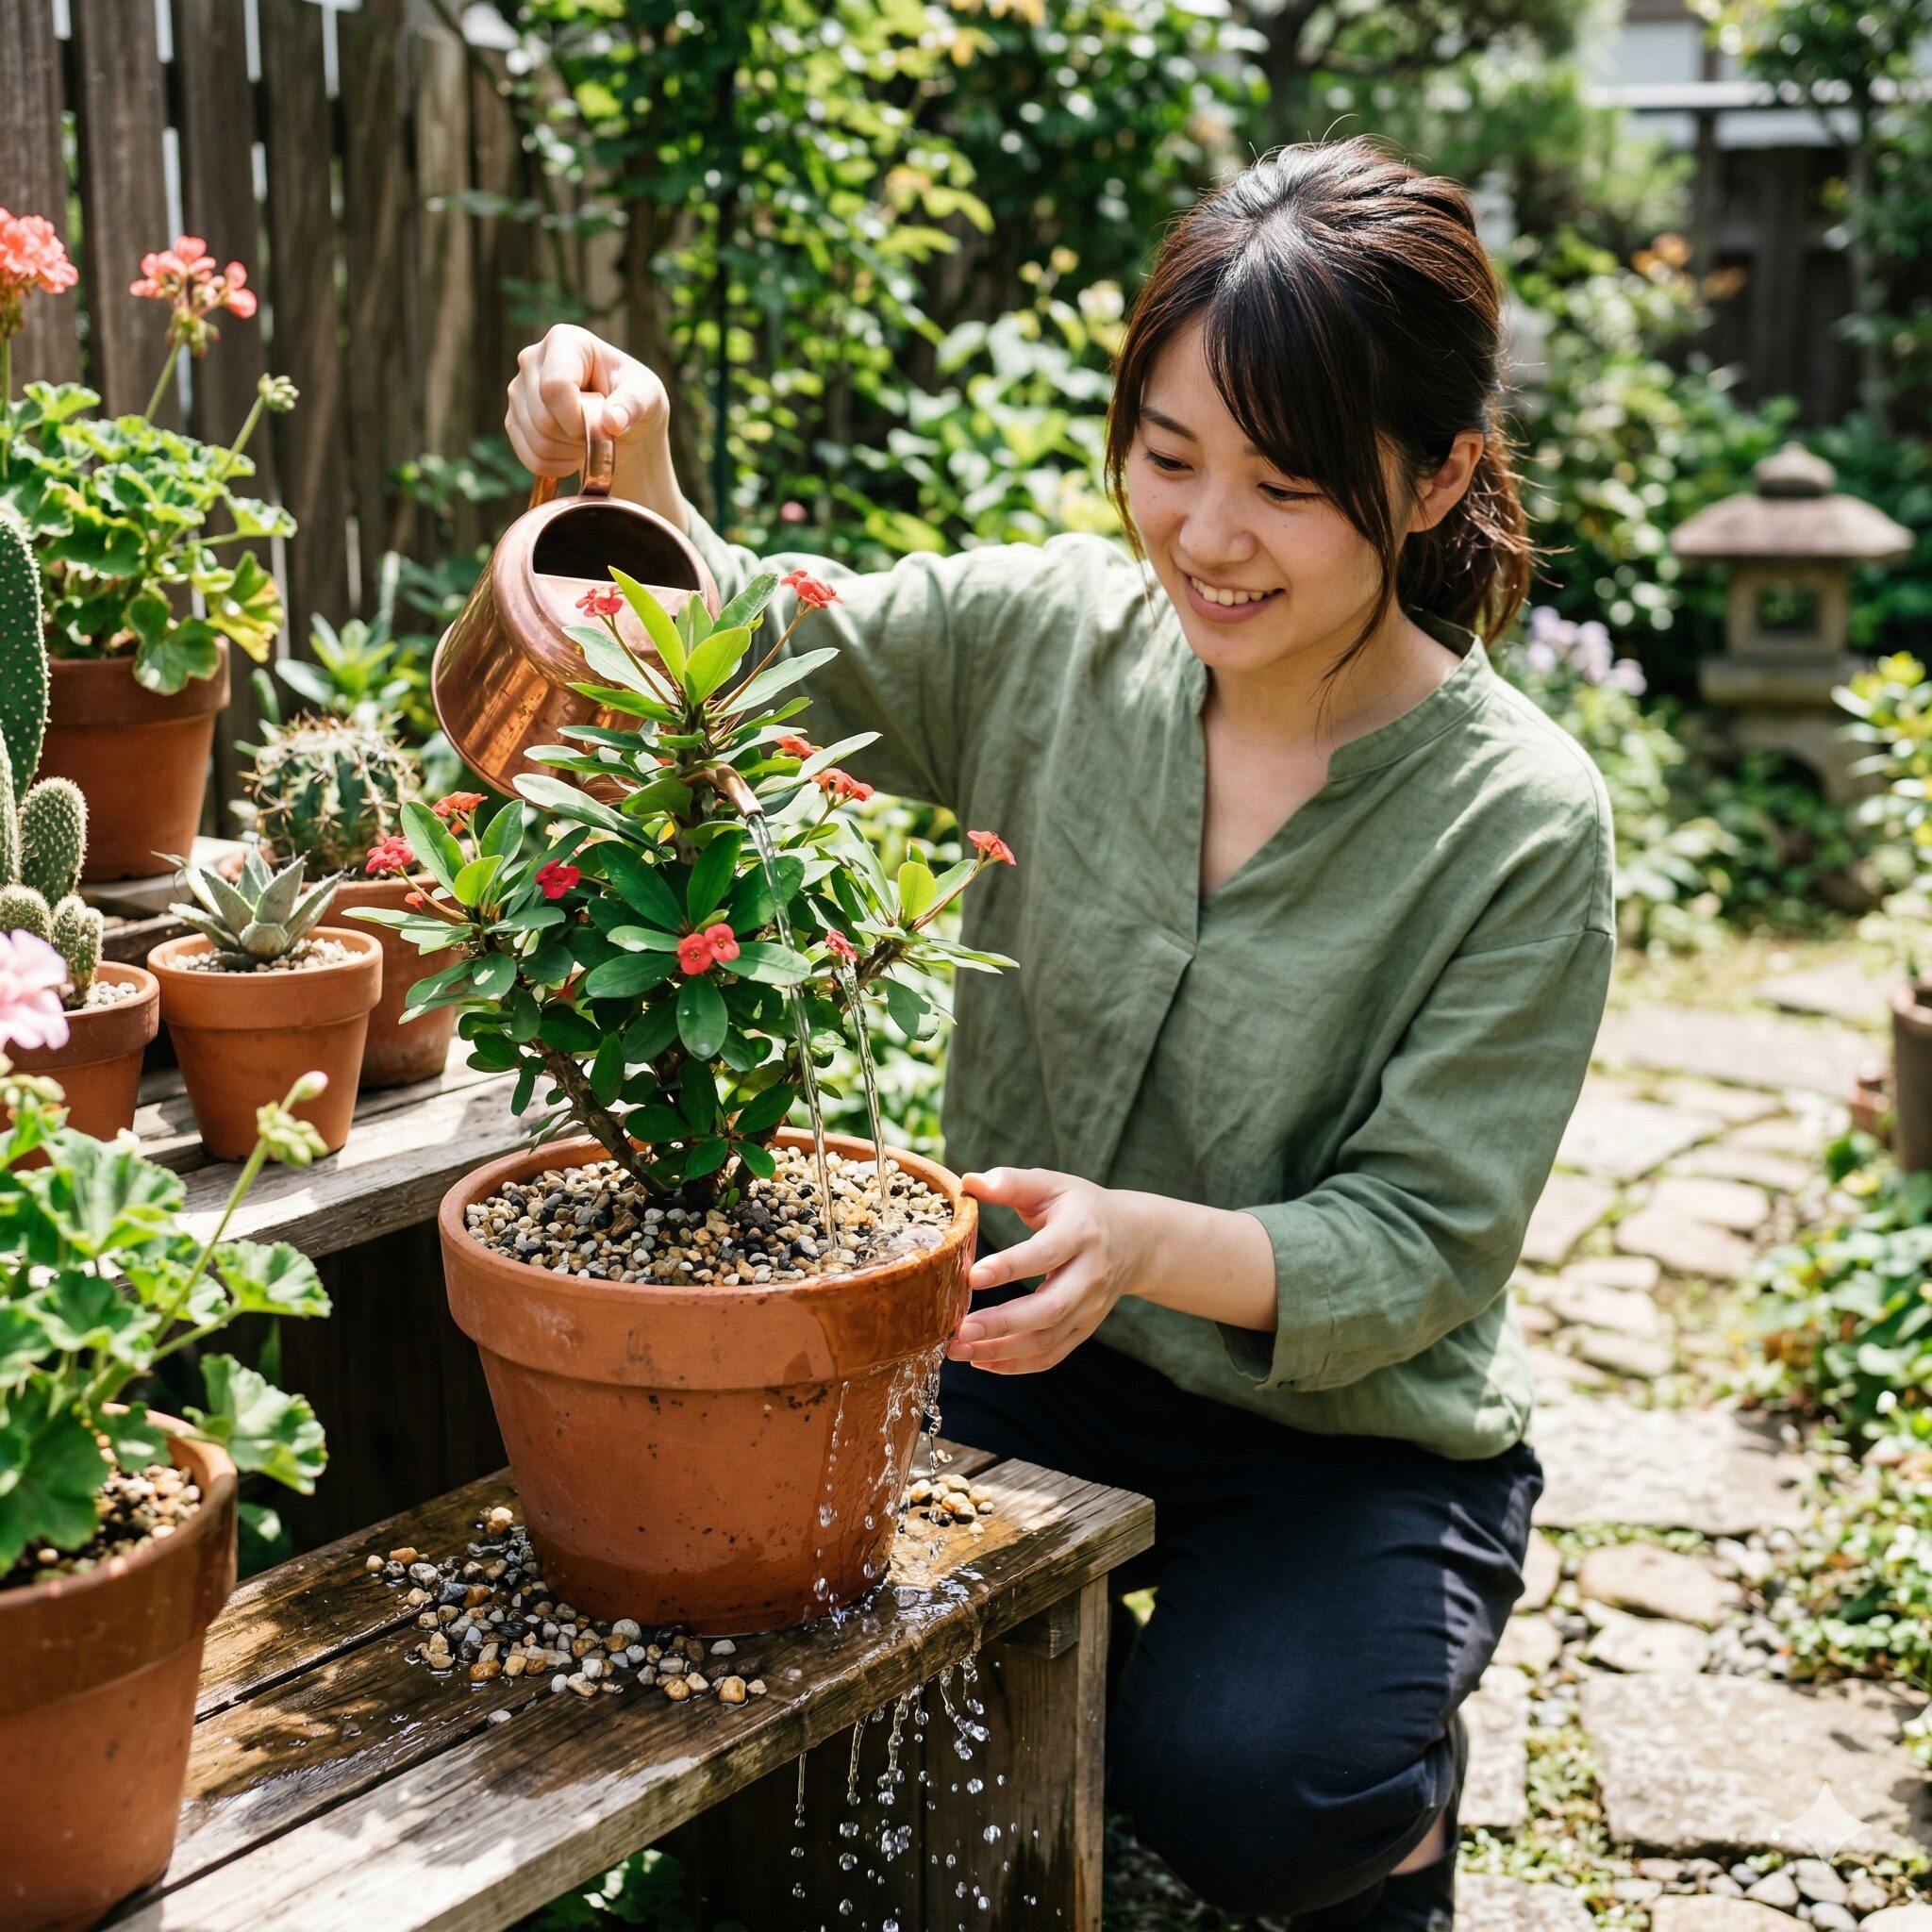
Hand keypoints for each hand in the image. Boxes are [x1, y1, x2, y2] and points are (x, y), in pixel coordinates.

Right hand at [504, 323, 669, 476]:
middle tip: (601, 435)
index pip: (554, 387)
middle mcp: (532, 359)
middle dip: (578, 439)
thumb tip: (613, 421)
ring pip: (537, 440)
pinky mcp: (514, 419)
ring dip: (570, 454)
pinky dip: (556, 467)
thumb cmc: (635, 397)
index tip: (602, 427)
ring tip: (590, 443)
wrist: (620, 418)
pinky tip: (574, 456)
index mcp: (565, 341)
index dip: (577, 419)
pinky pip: (530, 458)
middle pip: (544, 418)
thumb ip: (634, 404)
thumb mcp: (647, 395)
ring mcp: (519, 390)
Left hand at [948, 1168, 1146, 1374]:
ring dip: (1002, 1350)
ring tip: (959, 1350)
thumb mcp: (1052, 1185)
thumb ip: (1012, 1183)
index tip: (972, 1276)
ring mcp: (1090, 1307)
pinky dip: (1017, 1365)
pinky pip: (1052, 1354)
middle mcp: (1090, 1274)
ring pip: (1048, 1338)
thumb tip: (968, 1181)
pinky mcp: (1084, 1329)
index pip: (1045, 1254)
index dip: (1010, 1267)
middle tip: (961, 1330)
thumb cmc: (1081, 1207)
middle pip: (1050, 1308)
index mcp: (1081, 1233)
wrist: (1134, 1239)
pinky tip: (982, 1361)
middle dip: (1004, 1323)